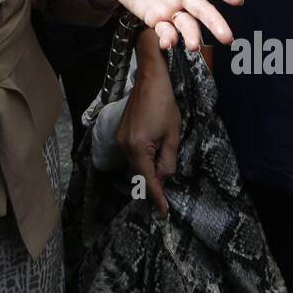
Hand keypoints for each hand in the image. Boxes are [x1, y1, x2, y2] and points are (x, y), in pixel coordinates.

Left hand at [103, 0, 242, 50]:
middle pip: (203, 9)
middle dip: (215, 23)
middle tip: (228, 37)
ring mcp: (170, 9)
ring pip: (187, 24)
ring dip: (192, 35)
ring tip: (194, 46)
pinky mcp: (156, 20)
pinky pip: (165, 31)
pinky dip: (168, 38)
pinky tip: (168, 43)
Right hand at [115, 60, 180, 215]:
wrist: (150, 79)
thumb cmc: (165, 104)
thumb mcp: (173, 135)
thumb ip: (168, 161)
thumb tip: (164, 179)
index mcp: (138, 148)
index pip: (148, 181)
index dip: (157, 198)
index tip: (164, 213)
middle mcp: (124, 146)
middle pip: (139, 174)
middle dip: (154, 184)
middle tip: (167, 197)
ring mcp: (120, 139)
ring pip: (136, 165)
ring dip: (149, 171)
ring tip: (163, 175)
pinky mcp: (120, 133)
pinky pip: (132, 154)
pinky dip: (143, 160)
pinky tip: (154, 158)